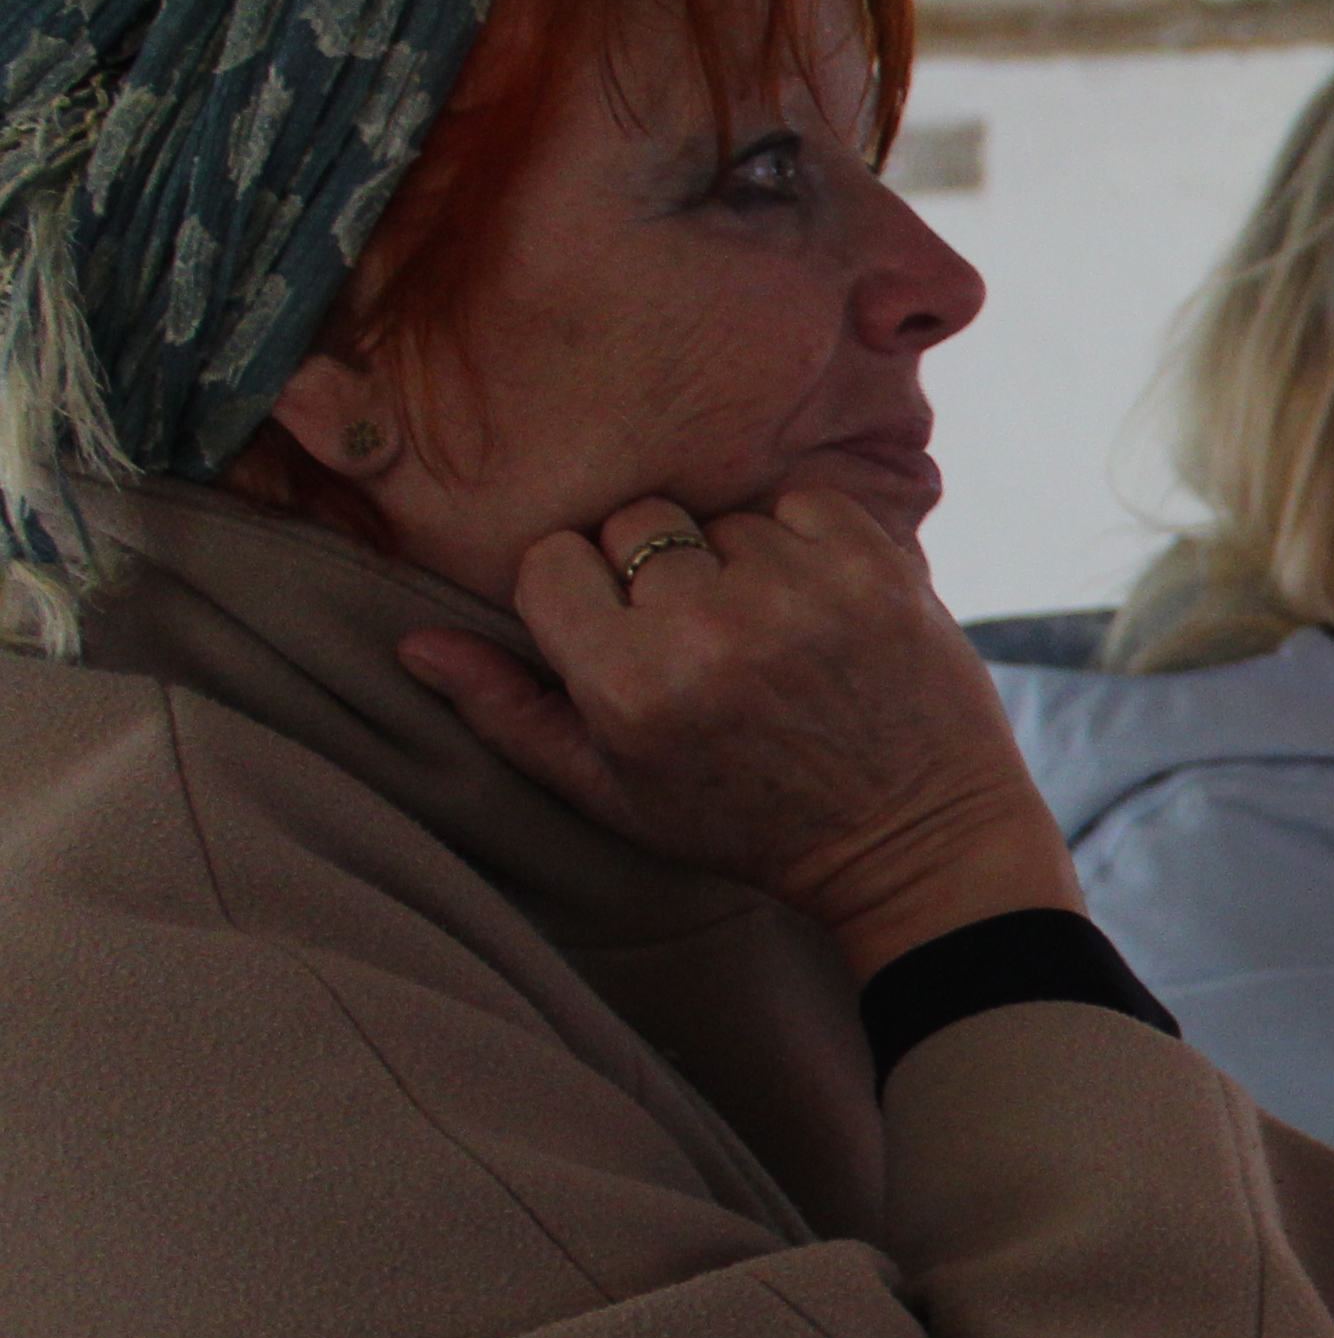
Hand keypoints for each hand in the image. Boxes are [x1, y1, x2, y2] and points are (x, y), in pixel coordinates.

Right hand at [398, 488, 1081, 980]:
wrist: (914, 837)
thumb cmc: (749, 821)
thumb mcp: (613, 791)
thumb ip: (509, 712)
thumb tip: (415, 643)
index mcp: (632, 685)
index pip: (550, 560)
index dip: (580, 593)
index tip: (619, 633)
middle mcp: (711, 628)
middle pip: (634, 523)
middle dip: (655, 570)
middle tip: (702, 637)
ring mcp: (801, 590)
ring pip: (720, 513)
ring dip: (737, 558)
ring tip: (770, 632)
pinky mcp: (876, 563)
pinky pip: (801, 501)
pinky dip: (805, 540)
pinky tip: (818, 606)